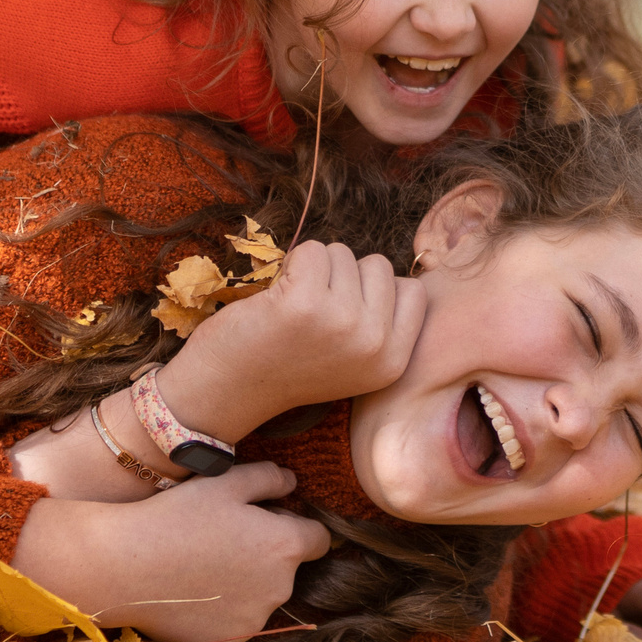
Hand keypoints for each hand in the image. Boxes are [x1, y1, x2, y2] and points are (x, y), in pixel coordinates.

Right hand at [7, 462, 332, 641]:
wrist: (123, 566)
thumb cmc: (176, 515)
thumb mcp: (225, 481)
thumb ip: (269, 478)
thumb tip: (293, 483)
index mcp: (285, 548)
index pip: (318, 539)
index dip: (295, 526)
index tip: (267, 521)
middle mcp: (279, 591)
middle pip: (286, 572)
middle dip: (266, 557)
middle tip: (222, 540)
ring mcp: (252, 624)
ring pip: (258, 601)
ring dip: (243, 588)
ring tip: (200, 567)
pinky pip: (229, 628)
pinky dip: (216, 615)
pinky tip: (188, 596)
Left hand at [160, 241, 425, 445]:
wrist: (228, 391)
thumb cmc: (288, 366)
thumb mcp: (352, 361)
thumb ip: (379, 324)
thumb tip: (387, 270)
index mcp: (393, 362)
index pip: (413, 292)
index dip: (376, 289)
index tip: (344, 309)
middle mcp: (375, 345)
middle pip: (379, 266)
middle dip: (344, 276)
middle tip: (314, 312)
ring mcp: (343, 321)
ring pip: (343, 253)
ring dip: (315, 270)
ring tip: (293, 307)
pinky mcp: (305, 302)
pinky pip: (312, 250)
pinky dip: (292, 263)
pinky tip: (278, 296)